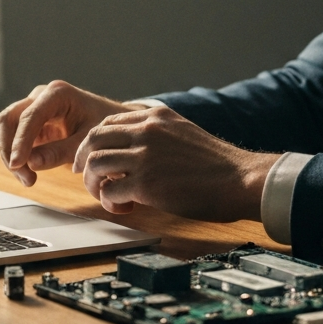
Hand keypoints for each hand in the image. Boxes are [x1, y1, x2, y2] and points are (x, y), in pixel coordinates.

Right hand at [0, 80, 139, 185]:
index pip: (29, 116)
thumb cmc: (104, 128)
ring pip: (7, 128)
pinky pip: (15, 138)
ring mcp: (34, 108)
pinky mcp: (33, 123)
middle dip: (10, 149)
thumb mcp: (87, 141)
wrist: (113, 125)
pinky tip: (29, 174)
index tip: (18, 164)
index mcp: (57, 94)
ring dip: (11, 155)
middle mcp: (41, 96)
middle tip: (25, 177)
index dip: (20, 142)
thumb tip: (32, 163)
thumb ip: (61, 152)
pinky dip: (18, 156)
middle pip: (9, 119)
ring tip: (29, 180)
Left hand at [72, 104, 278, 220]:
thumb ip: (156, 134)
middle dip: (83, 160)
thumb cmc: (215, 164)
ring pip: (95, 163)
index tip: (92, 157)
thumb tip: (131, 147)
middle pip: (93, 138)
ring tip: (108, 195)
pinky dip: (110, 201)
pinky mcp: (146, 183)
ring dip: (94, 183)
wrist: (239, 179)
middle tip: (85, 176)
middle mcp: (147, 130)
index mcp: (155, 116)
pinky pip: (110, 190)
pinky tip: (124, 206)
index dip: (94, 142)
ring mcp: (145, 156)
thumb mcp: (182, 132)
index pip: (108, 122)